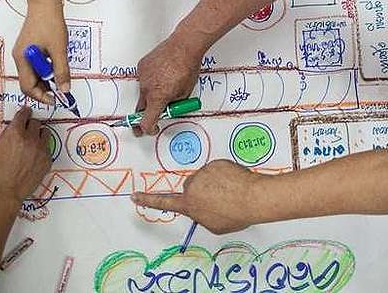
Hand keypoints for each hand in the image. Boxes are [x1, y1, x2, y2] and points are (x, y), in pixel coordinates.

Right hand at [0, 106, 52, 205]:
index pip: (24, 114)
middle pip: (36, 122)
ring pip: (45, 132)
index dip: (24, 113)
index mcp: (15, 133)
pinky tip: (33, 157)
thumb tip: (16, 125)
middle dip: (31, 125)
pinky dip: (42, 150)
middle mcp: (30, 139)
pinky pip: (47, 148)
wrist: (5, 191)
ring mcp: (41, 149)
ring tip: (32, 143)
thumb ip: (9, 133)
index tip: (26, 113)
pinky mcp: (47, 159)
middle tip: (27, 131)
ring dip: (39, 135)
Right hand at [12, 5, 68, 103]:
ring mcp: (23, 53)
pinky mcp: (28, 49)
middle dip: (44, 89)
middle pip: (29, 82)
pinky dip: (44, 70)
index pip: (28, 87)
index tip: (56, 100)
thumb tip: (65, 90)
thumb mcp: (59, 50)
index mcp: (23, 60)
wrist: (45, 4)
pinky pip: (34, 66)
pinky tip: (55, 66)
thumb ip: (61, 71)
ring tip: (60, 77)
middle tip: (60, 90)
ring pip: (32, 74)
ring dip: (45, 79)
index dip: (41, 96)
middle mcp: (20, 58)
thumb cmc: (50, 24)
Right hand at [131, 160, 261, 234]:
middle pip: (191, 188)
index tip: (135, 195)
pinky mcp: (216, 163)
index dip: (147, 199)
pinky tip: (235, 184)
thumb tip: (202, 210)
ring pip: (205, 178)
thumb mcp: (214, 225)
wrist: (252, 197)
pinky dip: (224, 175)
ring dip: (214, 184)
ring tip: (231, 193)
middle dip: (202, 193)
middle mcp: (192, 186)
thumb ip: (202, 216)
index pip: (162, 202)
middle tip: (220, 202)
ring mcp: (204, 172)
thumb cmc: (235, 214)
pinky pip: (217, 170)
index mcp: (189, 204)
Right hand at [134, 35, 201, 135]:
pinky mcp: (141, 66)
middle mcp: (147, 88)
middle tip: (143, 123)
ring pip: (143, 92)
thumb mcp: (185, 93)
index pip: (146, 122)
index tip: (151, 129)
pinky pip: (143, 79)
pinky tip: (161, 73)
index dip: (148, 129)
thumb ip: (174, 104)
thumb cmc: (188, 67)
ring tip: (166, 82)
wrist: (184, 46)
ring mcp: (142, 76)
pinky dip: (150, 80)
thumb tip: (169, 108)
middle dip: (144, 115)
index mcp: (158, 97)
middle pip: (141, 108)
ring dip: (151, 93)